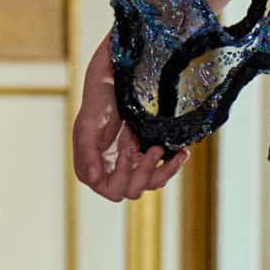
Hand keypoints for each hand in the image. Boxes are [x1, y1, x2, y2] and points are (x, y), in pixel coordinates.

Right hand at [71, 37, 186, 201]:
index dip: (123, 176)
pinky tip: (182, 153)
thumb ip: (87, 153)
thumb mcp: (88, 125)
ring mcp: (129, 164)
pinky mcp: (146, 155)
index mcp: (91, 167)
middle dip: (144, 171)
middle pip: (132, 190)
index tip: (130, 151)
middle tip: (152, 147)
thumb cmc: (99, 99)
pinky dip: (172, 165)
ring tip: (172, 152)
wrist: (117, 79)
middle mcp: (110, 169)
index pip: (110, 189)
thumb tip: (93, 179)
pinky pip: (161, 172)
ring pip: (149, 184)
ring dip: (163, 171)